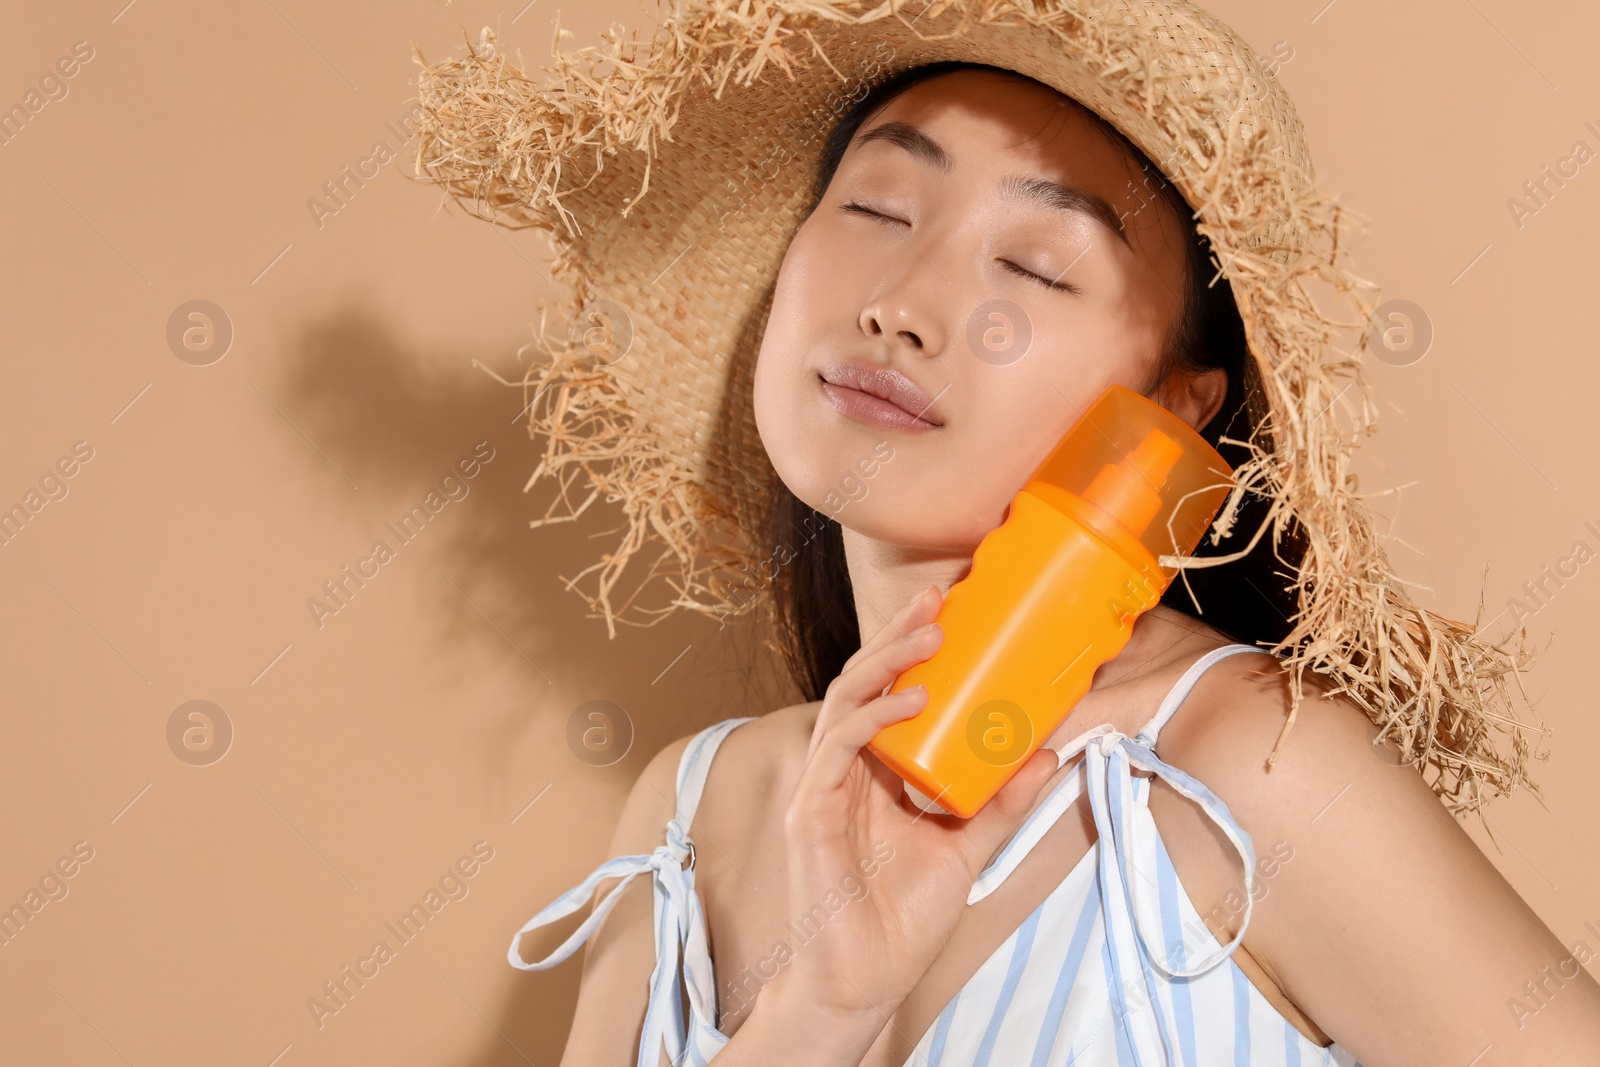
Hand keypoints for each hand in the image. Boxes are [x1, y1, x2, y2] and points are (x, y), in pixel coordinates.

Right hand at [768, 584, 1059, 1025]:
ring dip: (886, 661)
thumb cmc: (903, 918)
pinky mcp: (812, 811)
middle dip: (897, 636)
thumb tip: (1049, 754)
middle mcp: (845, 770)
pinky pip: (837, 747)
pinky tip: (911, 698)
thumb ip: (1001, 803)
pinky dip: (873, 716)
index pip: (886, 693)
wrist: (867, 980)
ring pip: (845, 700)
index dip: (910, 648)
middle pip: (862, 683)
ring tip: (930, 635)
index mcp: (875, 772)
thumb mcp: (968, 848)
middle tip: (937, 600)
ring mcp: (825, 787)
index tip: (948, 608)